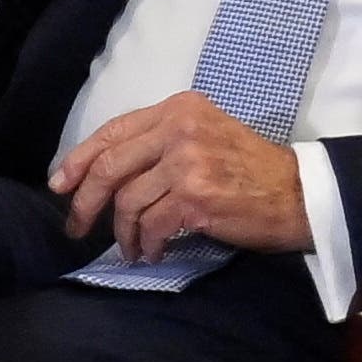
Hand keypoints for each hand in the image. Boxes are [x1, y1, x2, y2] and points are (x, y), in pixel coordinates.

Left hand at [50, 94, 311, 261]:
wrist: (301, 194)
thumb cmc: (251, 169)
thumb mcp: (205, 136)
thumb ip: (159, 143)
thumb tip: (103, 171)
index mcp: (179, 109)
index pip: (113, 131)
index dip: (79, 159)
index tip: (61, 184)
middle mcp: (180, 129)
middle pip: (110, 167)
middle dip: (85, 201)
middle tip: (77, 226)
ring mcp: (187, 163)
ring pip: (127, 201)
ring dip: (122, 232)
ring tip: (129, 247)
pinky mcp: (195, 197)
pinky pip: (151, 225)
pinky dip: (145, 243)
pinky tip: (151, 252)